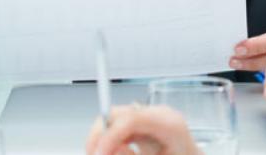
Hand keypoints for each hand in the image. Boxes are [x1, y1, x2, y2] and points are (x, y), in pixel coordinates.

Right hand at [85, 105, 200, 154]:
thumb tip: (112, 149)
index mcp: (170, 125)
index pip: (131, 119)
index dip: (109, 135)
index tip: (99, 153)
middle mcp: (160, 115)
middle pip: (118, 114)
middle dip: (100, 135)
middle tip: (94, 153)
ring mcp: (152, 116)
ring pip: (114, 119)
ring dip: (102, 138)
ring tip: (102, 153)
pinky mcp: (145, 123)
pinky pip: (118, 125)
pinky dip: (110, 139)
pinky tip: (111, 151)